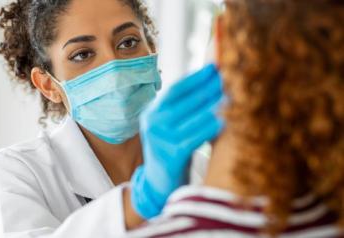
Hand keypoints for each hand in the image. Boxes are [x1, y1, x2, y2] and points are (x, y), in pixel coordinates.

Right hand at [131, 63, 224, 218]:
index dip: (195, 78)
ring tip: (231, 96)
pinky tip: (224, 120)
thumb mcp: (170, 126)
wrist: (159, 183)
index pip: (175, 90)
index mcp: (151, 113)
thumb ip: (181, 108)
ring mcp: (159, 140)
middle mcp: (152, 124)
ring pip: (191, 118)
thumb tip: (208, 84)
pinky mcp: (170, 156)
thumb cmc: (172, 150)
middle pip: (184, 101)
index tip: (214, 68)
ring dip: (213, 105)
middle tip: (228, 78)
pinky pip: (194, 138)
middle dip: (208, 88)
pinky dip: (210, 128)